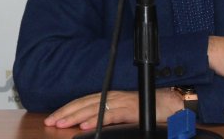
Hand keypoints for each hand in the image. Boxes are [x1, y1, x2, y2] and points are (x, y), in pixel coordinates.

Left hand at [44, 89, 182, 129]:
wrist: (174, 103)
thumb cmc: (151, 108)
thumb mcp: (125, 112)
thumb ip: (109, 116)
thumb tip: (90, 125)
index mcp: (110, 97)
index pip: (83, 102)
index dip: (67, 109)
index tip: (53, 118)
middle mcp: (113, 97)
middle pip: (83, 104)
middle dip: (65, 113)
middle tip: (50, 122)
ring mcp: (122, 103)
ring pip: (93, 109)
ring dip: (75, 117)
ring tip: (61, 124)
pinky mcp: (132, 111)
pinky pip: (111, 116)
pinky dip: (97, 120)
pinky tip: (85, 126)